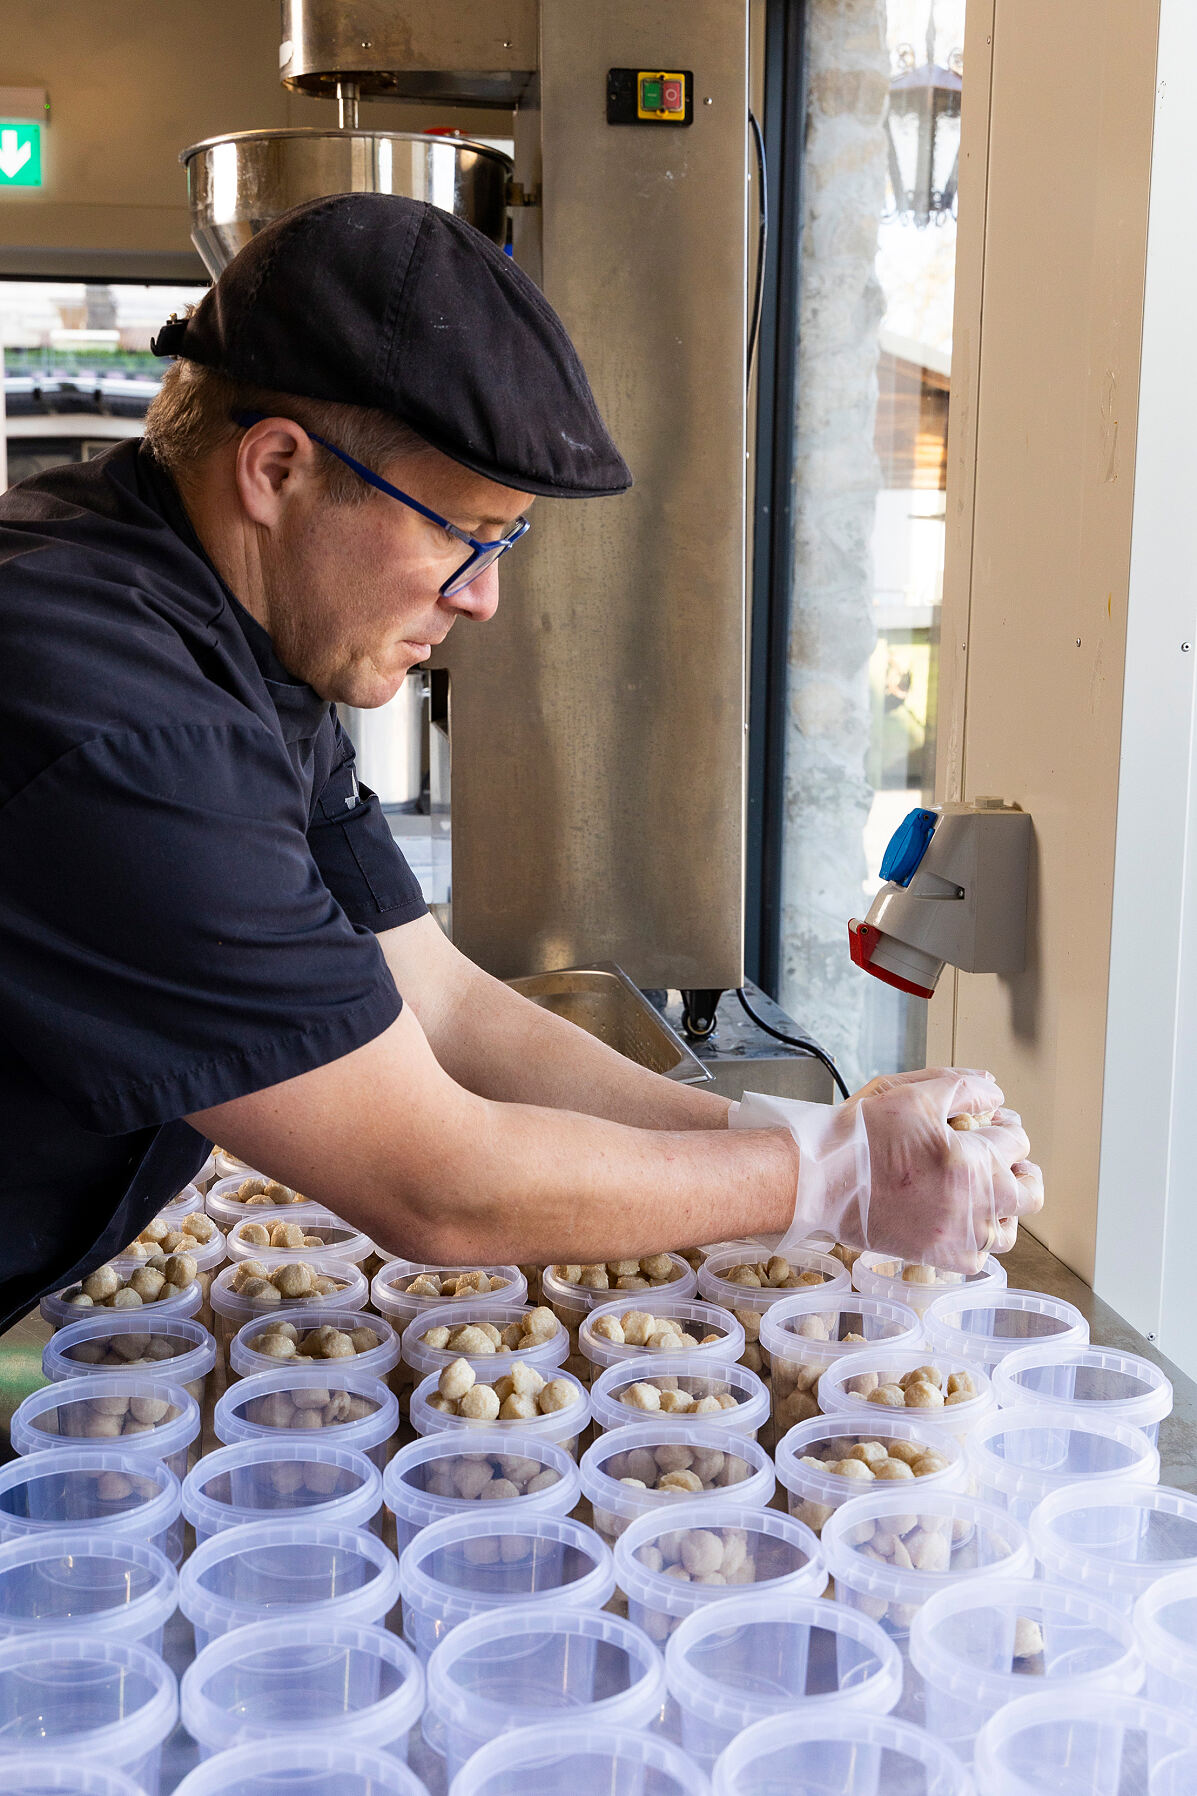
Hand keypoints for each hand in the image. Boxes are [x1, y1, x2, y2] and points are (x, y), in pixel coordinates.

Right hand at [731, 1068, 1042, 1272]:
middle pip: (1029, 1194)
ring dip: (1003, 1210)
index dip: (1005, 1128)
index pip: (1016, 1143)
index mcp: (969, 1159)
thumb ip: (963, 1086)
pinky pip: (977, 1258)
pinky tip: (958, 1220)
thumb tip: (995, 1095)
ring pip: (1007, 1231)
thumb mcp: (912, 1093)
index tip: (992, 1126)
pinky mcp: (936, 1256)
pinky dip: (975, 1240)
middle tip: (1006, 1162)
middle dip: (1022, 1172)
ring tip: (984, 1194)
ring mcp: (955, 1235)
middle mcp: (971, 1203)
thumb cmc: (860, 1136)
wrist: (820, 1181)